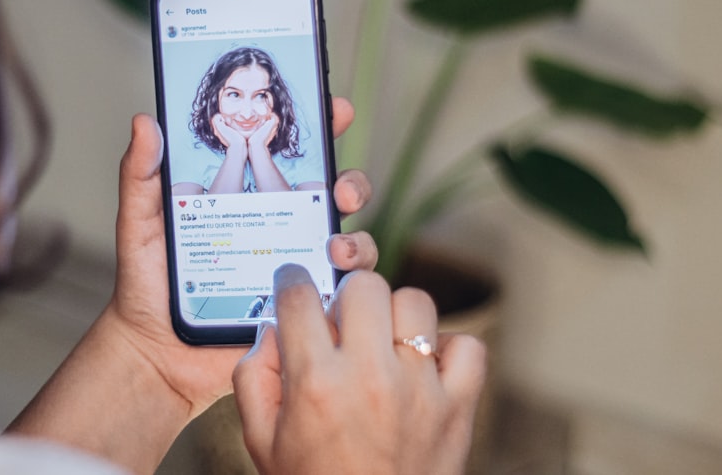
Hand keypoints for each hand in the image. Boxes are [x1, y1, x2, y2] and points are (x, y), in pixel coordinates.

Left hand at [6, 98, 376, 473]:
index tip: (336, 110)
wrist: (153, 352)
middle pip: (337, 196)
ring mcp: (298, 270)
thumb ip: (142, 173)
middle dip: (352, 183)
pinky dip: (351, 290)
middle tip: (340, 188)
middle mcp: (283, 229)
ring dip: (358, 240)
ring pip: (353, 245)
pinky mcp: (305, 312)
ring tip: (335, 246)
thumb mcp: (140, 221)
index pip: (295, 158)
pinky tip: (332, 288)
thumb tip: (146, 120)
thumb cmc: (148, 283)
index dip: (325, 128)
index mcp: (253, 200)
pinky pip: (344, 299)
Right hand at [233, 265, 486, 474]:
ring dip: (395, 316)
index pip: (300, 295)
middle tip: (343, 322)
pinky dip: (449, 350)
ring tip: (384, 344)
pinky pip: (468, 347)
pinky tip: (425, 368)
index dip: (292, 281)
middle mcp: (369, 376)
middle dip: (346, 295)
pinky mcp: (457, 407)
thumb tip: (271, 331)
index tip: (295, 285)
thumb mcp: (261, 440)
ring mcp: (419, 389)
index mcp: (315, 382)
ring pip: (415, 302)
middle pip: (363, 284)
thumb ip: (253, 377)